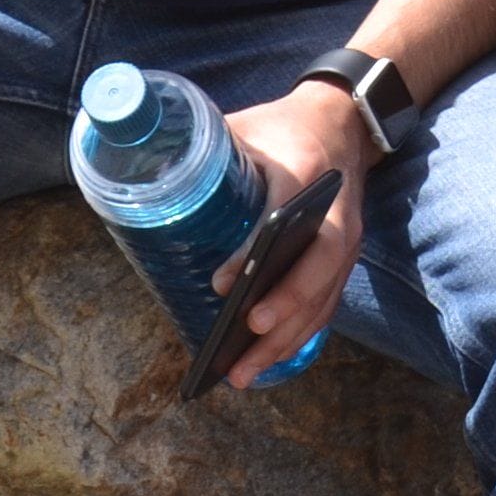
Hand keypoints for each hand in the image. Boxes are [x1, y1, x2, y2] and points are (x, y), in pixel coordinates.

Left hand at [212, 80, 371, 383]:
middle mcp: (336, 212)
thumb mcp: (243, 126)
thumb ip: (208, 154)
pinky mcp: (345, 260)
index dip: (255, 253)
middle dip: (283, 310)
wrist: (341, 123)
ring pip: (323, 298)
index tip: (222, 283)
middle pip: (317, 269)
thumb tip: (148, 180)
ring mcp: (346, 240)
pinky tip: (267, 360)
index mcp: (305, 170)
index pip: (285, 217)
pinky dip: (298, 336)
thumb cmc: (281, 128)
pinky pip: (326, 305)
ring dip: (287, 339)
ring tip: (243, 373)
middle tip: (242, 338)